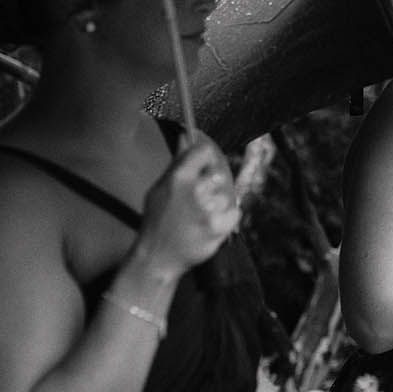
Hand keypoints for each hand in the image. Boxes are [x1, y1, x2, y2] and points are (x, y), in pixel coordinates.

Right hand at [138, 133, 239, 275]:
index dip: (206, 156)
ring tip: (199, 216)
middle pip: (218, 174)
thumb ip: (177, 162)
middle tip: (197, 200)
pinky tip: (209, 224)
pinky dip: (226, 217)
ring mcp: (209, 210)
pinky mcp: (219, 227)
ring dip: (217, 203)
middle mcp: (196, 191)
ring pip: (227, 194)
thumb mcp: (160, 188)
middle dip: (211, 185)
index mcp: (179, 178)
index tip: (204, 162)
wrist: (158, 257)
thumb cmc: (157, 220)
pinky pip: (235, 212)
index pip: (204, 151)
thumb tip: (186, 135)